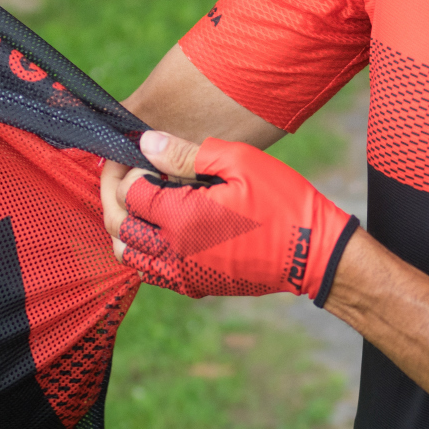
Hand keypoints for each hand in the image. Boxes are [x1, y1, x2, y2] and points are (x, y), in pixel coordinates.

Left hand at [100, 132, 358, 303]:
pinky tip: (162, 228)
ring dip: (127, 226)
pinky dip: (145, 251)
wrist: (314, 252)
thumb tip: (145, 142)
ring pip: (130, 255)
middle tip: (126, 173)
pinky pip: (153, 273)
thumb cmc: (282, 200)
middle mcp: (176, 251)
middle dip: (114, 196)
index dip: (125, 169)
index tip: (136, 153)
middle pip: (120, 226)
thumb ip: (186, 154)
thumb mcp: (238, 162)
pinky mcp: (197, 285)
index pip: (128, 193)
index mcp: (182, 217)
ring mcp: (185, 274)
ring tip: (141, 201)